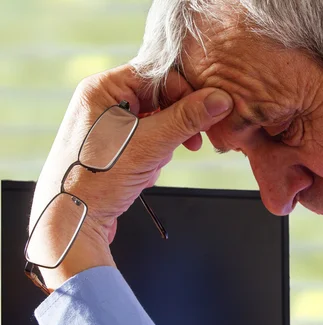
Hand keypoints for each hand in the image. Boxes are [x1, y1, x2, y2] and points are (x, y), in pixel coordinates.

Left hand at [31, 64, 232, 289]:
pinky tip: (144, 172)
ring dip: (164, 144)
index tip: (205, 113)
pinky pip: (146, 142)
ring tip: (154, 163)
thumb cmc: (96, 178)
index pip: (157, 75)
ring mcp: (107, 127)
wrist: (72, 221)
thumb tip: (220, 99)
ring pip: (156, 123)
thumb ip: (187, 118)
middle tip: (190, 142)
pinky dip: (153, 157)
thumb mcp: (149, 144)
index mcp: (102, 88)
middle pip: (158, 100)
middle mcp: (102, 103)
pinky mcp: (113, 149)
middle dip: (175, 125)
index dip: (184, 93)